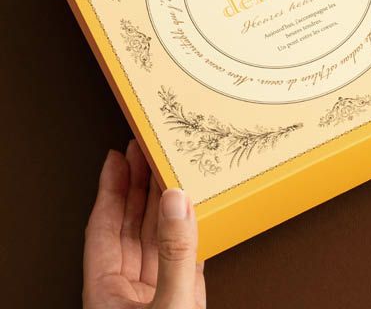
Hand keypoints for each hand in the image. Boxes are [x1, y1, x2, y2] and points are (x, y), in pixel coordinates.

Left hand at [83, 140, 205, 308]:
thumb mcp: (167, 306)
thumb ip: (174, 254)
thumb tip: (176, 203)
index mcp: (107, 293)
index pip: (104, 229)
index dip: (110, 190)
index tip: (116, 158)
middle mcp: (130, 289)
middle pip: (131, 225)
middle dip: (138, 185)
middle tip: (145, 150)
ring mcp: (158, 293)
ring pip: (159, 235)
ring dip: (165, 201)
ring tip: (169, 167)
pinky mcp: (185, 300)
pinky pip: (186, 254)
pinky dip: (191, 227)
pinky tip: (193, 205)